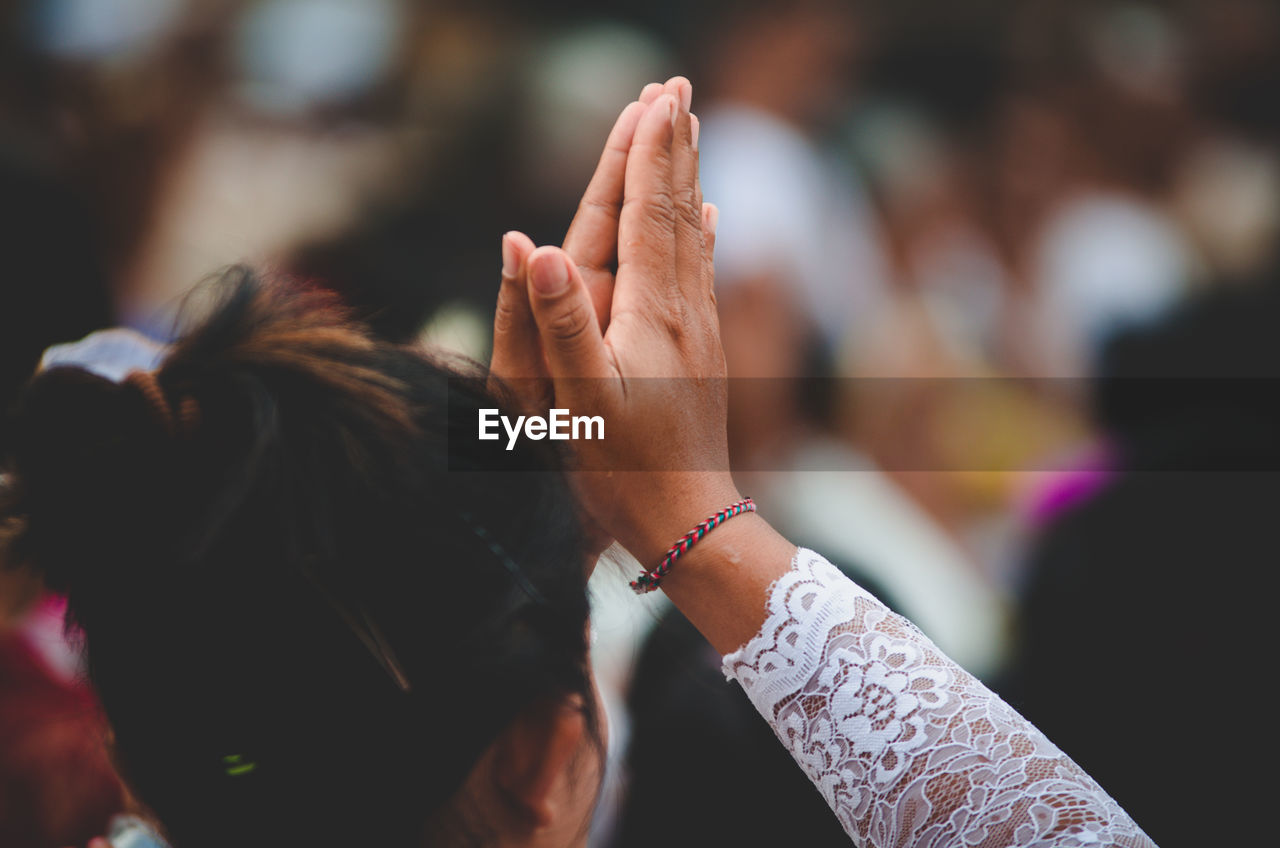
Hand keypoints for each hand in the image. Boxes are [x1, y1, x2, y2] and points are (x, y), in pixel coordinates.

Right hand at [494, 81, 739, 567]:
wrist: (688, 518)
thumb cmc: (622, 468)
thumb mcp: (577, 400)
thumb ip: (557, 322)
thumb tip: (533, 244)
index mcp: (650, 312)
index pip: (648, 213)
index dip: (646, 154)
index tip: (652, 98)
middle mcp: (684, 309)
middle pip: (679, 210)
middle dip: (674, 146)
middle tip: (675, 88)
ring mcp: (700, 328)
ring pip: (697, 233)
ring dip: (689, 176)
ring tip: (691, 129)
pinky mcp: (703, 349)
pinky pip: (705, 270)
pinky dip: (705, 230)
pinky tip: (712, 214)